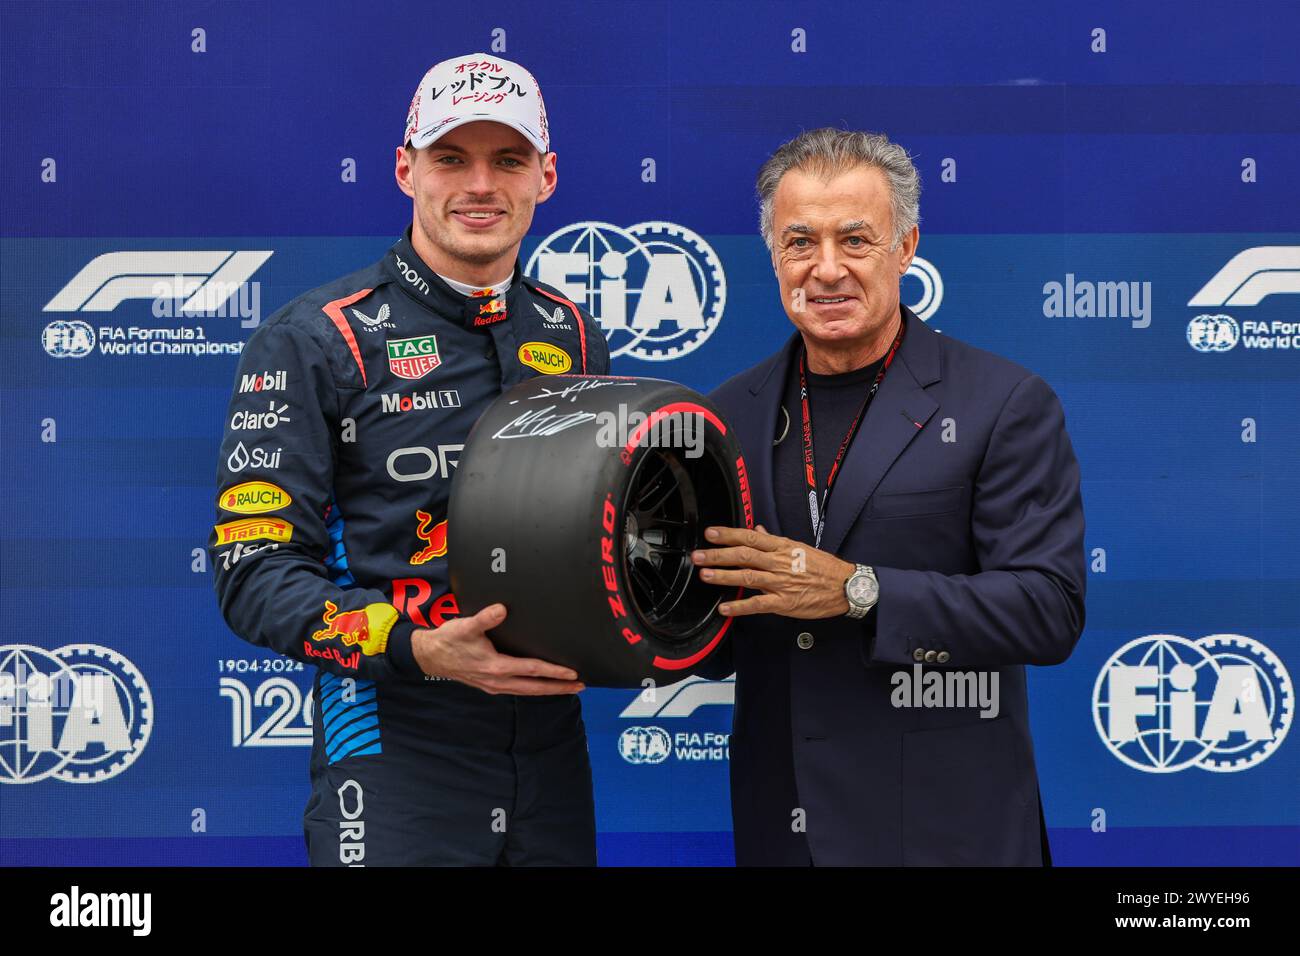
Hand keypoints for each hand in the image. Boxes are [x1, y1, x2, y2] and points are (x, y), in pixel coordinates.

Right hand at [411, 604, 585, 694]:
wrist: (430, 656)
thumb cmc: (449, 640)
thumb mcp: (465, 626)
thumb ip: (485, 618)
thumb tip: (502, 609)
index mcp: (496, 667)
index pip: (532, 670)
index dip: (553, 671)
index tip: (571, 672)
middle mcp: (498, 680)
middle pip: (535, 687)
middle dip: (559, 687)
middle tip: (580, 686)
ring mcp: (494, 685)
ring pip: (528, 691)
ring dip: (548, 690)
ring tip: (568, 688)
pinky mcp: (490, 685)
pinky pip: (518, 690)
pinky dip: (533, 689)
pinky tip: (541, 686)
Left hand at [692, 525, 855, 619]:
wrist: (846, 586)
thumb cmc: (825, 567)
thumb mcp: (799, 548)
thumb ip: (775, 541)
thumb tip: (759, 530)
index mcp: (782, 547)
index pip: (750, 537)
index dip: (729, 534)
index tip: (711, 533)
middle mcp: (779, 562)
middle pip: (744, 555)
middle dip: (718, 555)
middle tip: (698, 555)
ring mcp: (781, 583)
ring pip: (748, 577)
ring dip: (724, 576)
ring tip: (705, 575)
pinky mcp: (785, 603)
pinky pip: (758, 604)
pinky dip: (740, 606)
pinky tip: (725, 607)